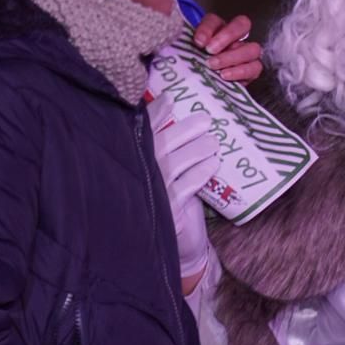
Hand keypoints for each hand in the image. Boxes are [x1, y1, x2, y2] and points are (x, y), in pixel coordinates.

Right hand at [147, 93, 220, 277]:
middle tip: (205, 120)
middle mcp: (137, 174)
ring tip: (213, 142)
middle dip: (184, 130)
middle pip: (160, 145)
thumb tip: (172, 107)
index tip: (171, 99)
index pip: (141, 133)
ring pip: (175, 164)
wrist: (167, 245)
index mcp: (131, 160)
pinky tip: (213, 164)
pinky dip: (200, 173)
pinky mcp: (167, 212)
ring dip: (196, 150)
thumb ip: (160, 144)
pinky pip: (186, 187)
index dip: (155, 114)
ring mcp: (151, 193)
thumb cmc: (163, 201)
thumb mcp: (159, 170)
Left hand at [193, 12, 262, 83]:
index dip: (207, 29)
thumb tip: (188, 34)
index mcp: (217, 30)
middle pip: (242, 24)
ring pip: (252, 48)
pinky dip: (240, 71)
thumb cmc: (195, 67)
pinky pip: (255, 67)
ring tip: (214, 65)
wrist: (200, 87)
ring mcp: (246, 53)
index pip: (215, 20)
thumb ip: (186, 42)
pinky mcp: (252, 71)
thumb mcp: (188, 53)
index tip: (198, 42)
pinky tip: (225, 75)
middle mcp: (235, 38)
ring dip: (232, 56)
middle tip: (210, 51)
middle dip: (227, 36)